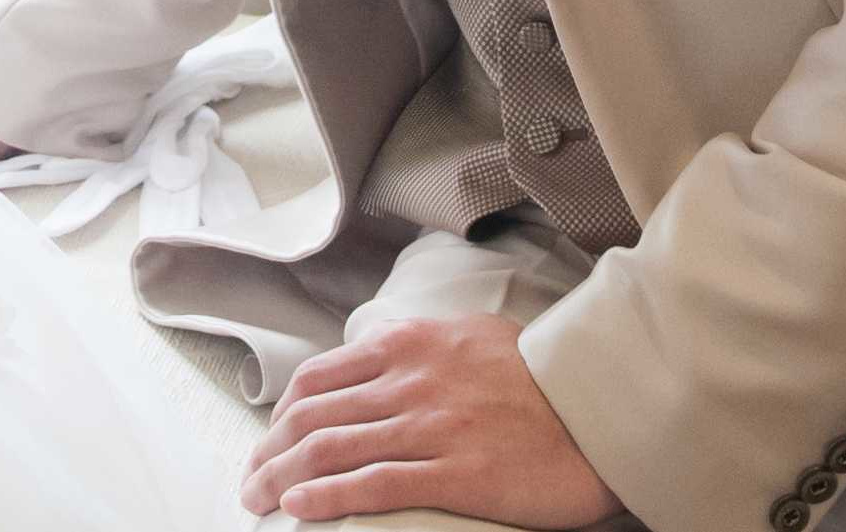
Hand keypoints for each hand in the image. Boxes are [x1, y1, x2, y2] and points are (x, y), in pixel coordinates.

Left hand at [240, 314, 623, 525]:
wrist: (595, 404)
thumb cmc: (538, 375)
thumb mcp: (468, 337)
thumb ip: (419, 350)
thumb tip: (382, 360)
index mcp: (408, 345)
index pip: (320, 377)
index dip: (282, 411)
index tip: (268, 438)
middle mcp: (406, 380)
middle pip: (313, 415)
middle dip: (269, 449)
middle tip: (250, 480)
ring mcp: (426, 426)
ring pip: (330, 448)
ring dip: (282, 476)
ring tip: (258, 500)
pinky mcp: (452, 473)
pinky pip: (373, 485)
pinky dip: (326, 496)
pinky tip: (299, 508)